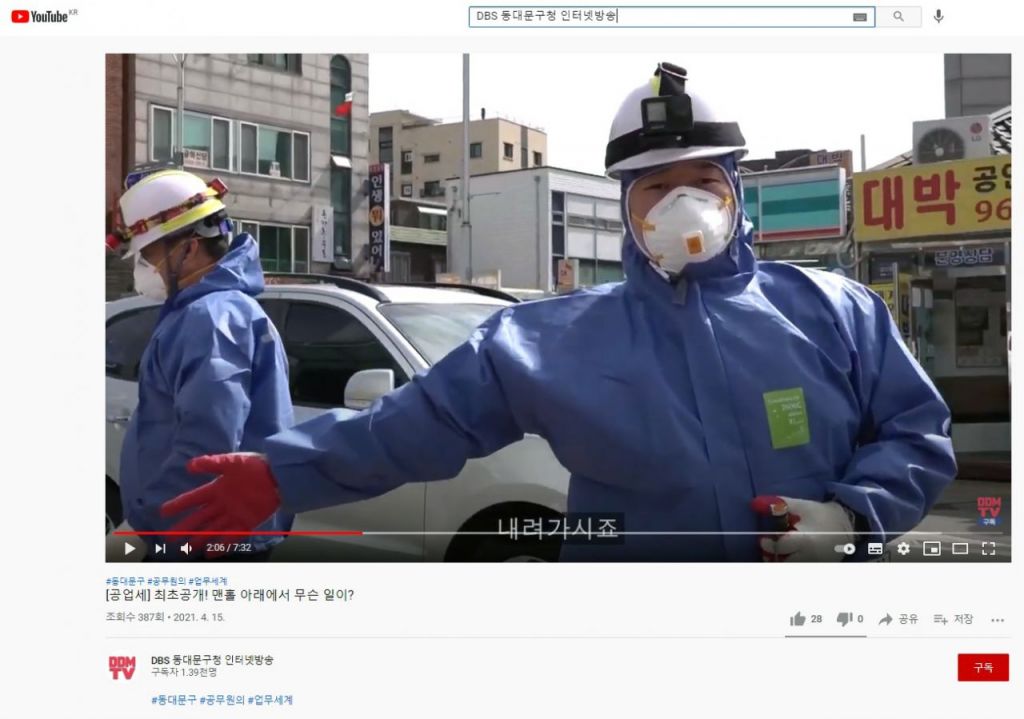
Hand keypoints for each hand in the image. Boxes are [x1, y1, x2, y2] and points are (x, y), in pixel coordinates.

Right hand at [160, 453, 280, 557]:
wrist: (280, 474)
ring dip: (200, 539)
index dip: (178, 505)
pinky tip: (211, 553)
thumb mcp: (231, 461)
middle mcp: (222, 503)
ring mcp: (234, 514)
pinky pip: (232, 536)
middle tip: (169, 538)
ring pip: (213, 529)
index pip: (193, 499)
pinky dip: (222, 545)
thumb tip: (189, 465)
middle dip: (184, 527)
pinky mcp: (247, 522)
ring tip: (187, 549)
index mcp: (217, 488)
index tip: (163, 512)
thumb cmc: (255, 466)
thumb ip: (211, 463)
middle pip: (199, 518)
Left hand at [752, 496, 854, 561]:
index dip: (768, 544)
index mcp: (805, 541)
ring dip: (780, 562)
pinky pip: (798, 569)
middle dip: (772, 557)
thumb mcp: (800, 506)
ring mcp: (814, 566)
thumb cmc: (820, 515)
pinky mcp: (816, 569)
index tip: (763, 539)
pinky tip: (789, 557)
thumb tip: (753, 504)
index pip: (780, 548)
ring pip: (789, 568)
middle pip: (782, 564)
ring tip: (778, 553)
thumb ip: (777, 505)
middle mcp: (809, 558)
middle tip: (769, 548)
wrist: (847, 527)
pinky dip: (790, 564)